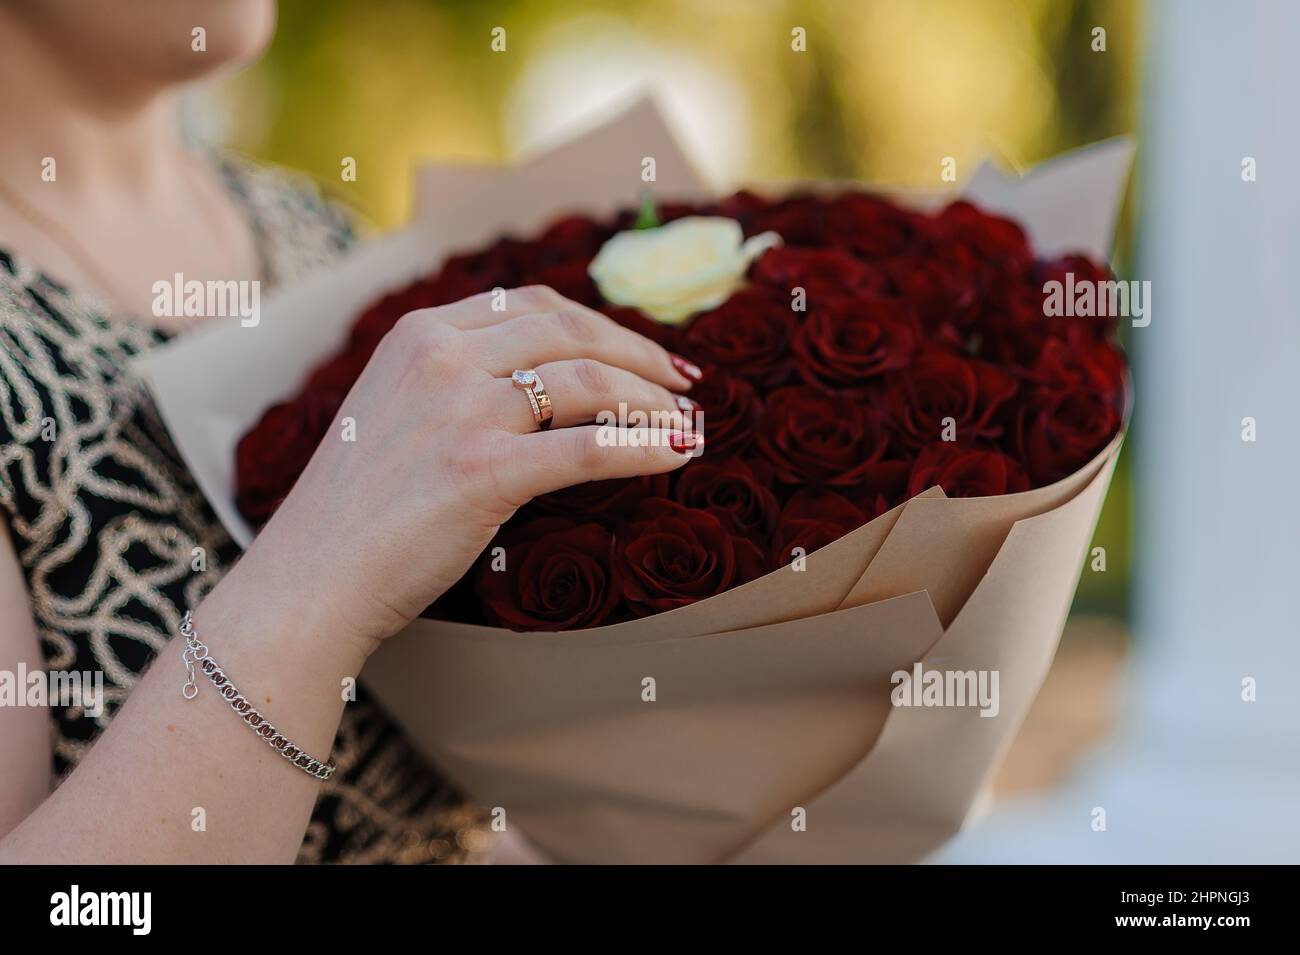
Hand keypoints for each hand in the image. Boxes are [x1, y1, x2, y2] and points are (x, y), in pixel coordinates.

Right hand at [236, 286, 702, 652]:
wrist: (309, 578)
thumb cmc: (356, 512)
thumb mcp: (396, 414)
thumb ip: (455, 383)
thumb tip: (545, 385)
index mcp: (418, 333)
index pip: (531, 305)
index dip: (599, 323)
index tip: (639, 351)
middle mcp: (440, 356)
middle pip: (571, 331)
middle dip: (641, 354)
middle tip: (685, 381)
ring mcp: (460, 410)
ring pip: (590, 382)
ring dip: (653, 401)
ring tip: (687, 422)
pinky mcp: (481, 469)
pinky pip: (590, 448)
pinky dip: (646, 448)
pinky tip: (679, 454)